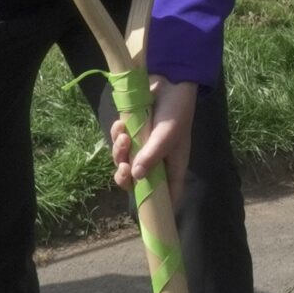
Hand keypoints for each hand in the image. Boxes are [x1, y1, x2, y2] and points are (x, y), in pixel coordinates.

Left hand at [108, 77, 196, 201]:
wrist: (169, 79)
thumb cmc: (176, 110)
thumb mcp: (168, 134)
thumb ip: (153, 155)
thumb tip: (136, 176)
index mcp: (172, 166)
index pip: (167, 195)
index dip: (157, 206)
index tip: (144, 213)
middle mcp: (156, 160)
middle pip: (137, 181)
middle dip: (126, 177)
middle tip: (122, 168)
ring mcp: (142, 146)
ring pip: (124, 161)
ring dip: (119, 152)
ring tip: (124, 136)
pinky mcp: (131, 132)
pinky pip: (118, 143)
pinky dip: (117, 136)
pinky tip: (121, 125)